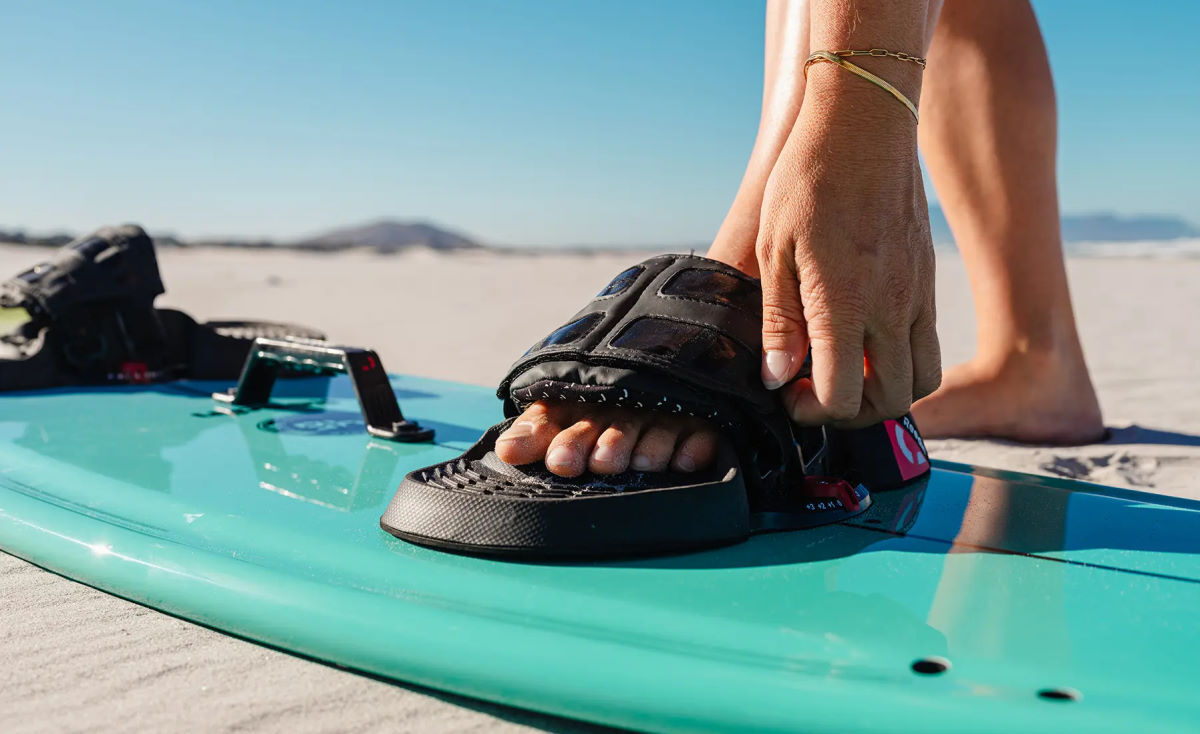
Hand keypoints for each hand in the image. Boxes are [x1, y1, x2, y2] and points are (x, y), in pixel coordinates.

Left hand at [755, 69, 940, 426]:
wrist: (865, 122)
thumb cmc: (808, 178)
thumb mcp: (773, 250)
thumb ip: (780, 322)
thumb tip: (778, 378)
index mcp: (846, 303)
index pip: (845, 397)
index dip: (813, 412)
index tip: (789, 395)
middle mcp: (892, 307)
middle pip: (891, 401)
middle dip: (851, 412)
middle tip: (815, 389)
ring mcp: (918, 294)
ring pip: (921, 379)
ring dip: (885, 390)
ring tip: (844, 368)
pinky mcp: (928, 279)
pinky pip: (929, 342)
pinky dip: (901, 358)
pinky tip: (863, 335)